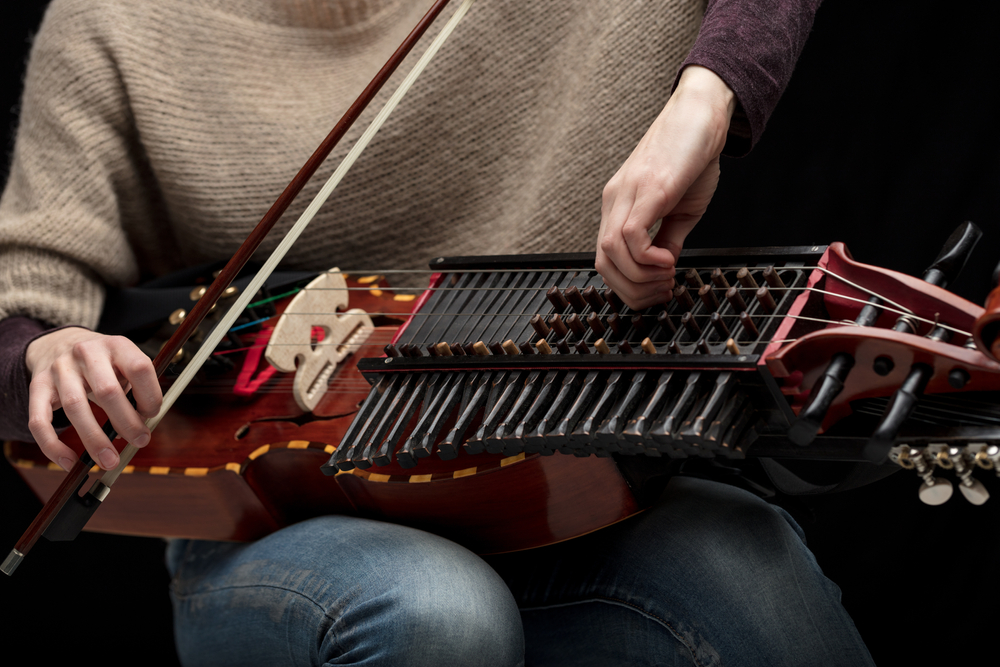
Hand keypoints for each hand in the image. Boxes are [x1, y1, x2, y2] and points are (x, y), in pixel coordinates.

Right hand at [26, 328, 161, 470]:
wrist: (59, 342)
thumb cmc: (103, 363)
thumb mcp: (124, 364)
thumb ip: (135, 390)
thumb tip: (138, 429)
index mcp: (117, 346)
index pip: (140, 368)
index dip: (150, 395)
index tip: (152, 414)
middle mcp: (87, 353)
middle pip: (108, 391)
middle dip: (127, 422)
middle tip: (140, 442)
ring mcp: (60, 368)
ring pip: (75, 407)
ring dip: (94, 439)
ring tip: (110, 460)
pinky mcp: (37, 385)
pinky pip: (39, 420)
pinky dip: (53, 446)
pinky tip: (69, 462)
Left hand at [596, 65, 735, 309]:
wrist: (703, 115)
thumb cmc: (693, 156)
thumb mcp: (680, 208)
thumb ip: (668, 238)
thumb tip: (663, 267)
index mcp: (619, 205)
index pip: (605, 259)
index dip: (628, 285)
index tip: (658, 290)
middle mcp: (616, 199)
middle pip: (603, 262)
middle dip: (632, 289)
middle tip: (663, 290)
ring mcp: (628, 192)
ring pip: (611, 252)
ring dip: (641, 276)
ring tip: (669, 275)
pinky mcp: (649, 187)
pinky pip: (630, 234)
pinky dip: (647, 257)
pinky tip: (670, 260)